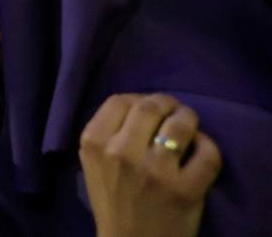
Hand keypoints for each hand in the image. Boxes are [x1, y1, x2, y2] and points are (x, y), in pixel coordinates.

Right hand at [79, 94, 221, 236]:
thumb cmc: (112, 201)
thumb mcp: (94, 163)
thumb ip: (108, 132)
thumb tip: (142, 104)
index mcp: (94, 143)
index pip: (119, 100)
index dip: (138, 99)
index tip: (148, 110)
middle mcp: (121, 152)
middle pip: (150, 106)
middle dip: (167, 104)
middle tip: (174, 112)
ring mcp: (155, 171)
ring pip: (181, 124)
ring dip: (189, 119)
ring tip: (189, 127)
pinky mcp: (186, 190)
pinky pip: (208, 153)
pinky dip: (208, 146)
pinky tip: (201, 151)